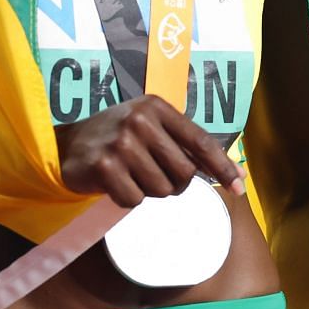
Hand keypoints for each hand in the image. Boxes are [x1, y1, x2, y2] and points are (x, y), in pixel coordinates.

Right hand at [52, 96, 243, 205]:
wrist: (68, 144)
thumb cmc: (120, 138)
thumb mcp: (153, 129)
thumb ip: (190, 148)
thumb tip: (239, 176)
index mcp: (157, 107)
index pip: (200, 142)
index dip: (222, 167)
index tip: (239, 188)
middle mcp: (140, 120)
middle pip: (184, 173)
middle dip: (175, 183)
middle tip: (153, 174)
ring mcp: (121, 143)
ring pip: (161, 190)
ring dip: (149, 190)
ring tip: (131, 175)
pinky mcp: (104, 166)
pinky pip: (135, 201)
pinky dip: (127, 199)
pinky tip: (115, 182)